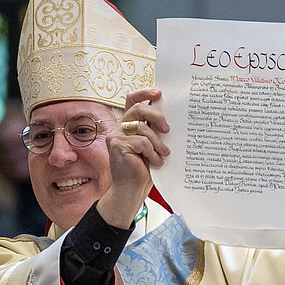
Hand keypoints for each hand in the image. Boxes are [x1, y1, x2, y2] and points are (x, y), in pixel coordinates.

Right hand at [96, 88, 170, 227]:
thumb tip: (168, 118)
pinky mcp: (117, 145)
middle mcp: (119, 127)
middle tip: (167, 129)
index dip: (145, 93)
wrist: (131, 191)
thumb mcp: (151, 146)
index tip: (159, 94)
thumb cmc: (143, 169)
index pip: (132, 100)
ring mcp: (116, 136)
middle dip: (157, 116)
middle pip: (139, 109)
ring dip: (157, 142)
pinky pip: (141, 142)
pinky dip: (152, 152)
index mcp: (128, 124)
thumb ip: (154, 130)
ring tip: (164, 154)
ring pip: (142, 127)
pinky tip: (156, 162)